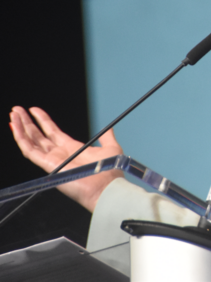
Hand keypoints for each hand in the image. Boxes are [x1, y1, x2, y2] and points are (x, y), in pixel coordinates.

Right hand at [9, 106, 123, 212]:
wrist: (107, 187)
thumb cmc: (110, 171)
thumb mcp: (110, 148)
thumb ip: (106, 137)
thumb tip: (109, 127)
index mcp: (72, 149)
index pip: (52, 132)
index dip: (43, 121)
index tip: (34, 110)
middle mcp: (60, 154)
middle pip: (38, 136)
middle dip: (28, 123)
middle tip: (17, 110)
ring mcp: (52, 160)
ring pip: (31, 142)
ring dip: (21, 128)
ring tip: (14, 114)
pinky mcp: (48, 166)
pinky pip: (30, 151)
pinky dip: (21, 138)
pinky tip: (16, 127)